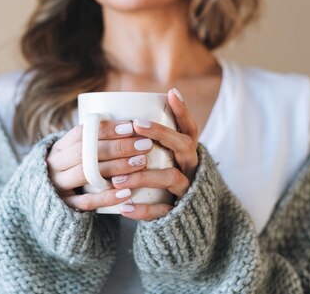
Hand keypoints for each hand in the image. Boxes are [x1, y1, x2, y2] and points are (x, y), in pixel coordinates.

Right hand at [47, 120, 153, 211]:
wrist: (47, 197)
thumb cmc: (73, 168)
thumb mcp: (76, 152)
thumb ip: (95, 140)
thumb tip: (134, 123)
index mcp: (58, 147)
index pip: (81, 133)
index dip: (106, 129)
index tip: (131, 127)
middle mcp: (56, 165)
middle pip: (86, 153)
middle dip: (117, 147)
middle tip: (144, 144)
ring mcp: (59, 186)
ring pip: (86, 174)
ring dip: (116, 167)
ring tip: (141, 162)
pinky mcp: (66, 206)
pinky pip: (87, 202)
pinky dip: (107, 197)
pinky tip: (127, 192)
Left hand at [111, 88, 199, 220]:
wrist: (183, 217)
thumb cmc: (164, 177)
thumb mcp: (164, 157)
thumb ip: (151, 140)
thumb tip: (121, 113)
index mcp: (187, 151)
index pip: (190, 128)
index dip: (183, 111)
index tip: (171, 93)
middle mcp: (191, 166)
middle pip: (183, 145)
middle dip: (161, 133)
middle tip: (136, 125)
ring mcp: (187, 189)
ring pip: (171, 177)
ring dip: (144, 175)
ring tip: (118, 178)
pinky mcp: (179, 212)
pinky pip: (163, 211)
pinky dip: (143, 210)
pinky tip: (124, 209)